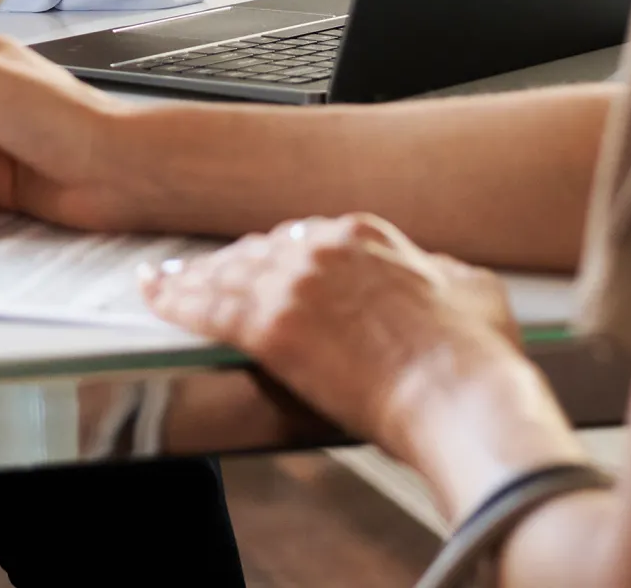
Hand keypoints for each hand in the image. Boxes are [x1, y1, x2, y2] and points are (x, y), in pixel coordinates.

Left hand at [139, 214, 524, 454]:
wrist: (460, 396)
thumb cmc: (474, 357)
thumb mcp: (471, 289)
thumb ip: (439, 271)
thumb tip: (435, 272)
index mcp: (367, 234)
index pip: (303, 237)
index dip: (276, 254)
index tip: (264, 262)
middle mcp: (323, 249)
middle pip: (259, 251)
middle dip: (232, 265)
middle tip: (207, 273)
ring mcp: (293, 284)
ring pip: (227, 275)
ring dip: (192, 278)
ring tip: (165, 282)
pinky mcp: (272, 327)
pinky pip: (207, 308)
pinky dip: (175, 301)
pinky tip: (156, 299)